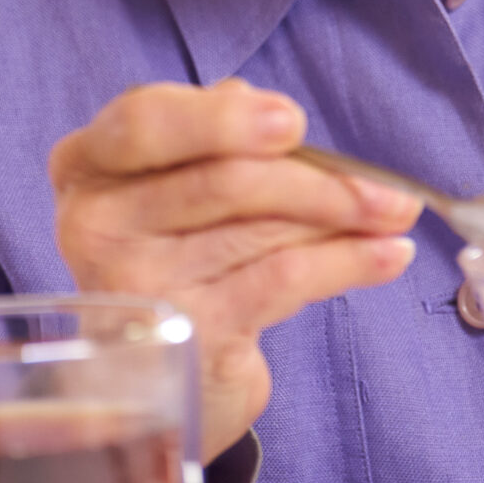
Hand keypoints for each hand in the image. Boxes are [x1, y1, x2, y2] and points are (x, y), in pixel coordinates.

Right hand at [50, 79, 419, 461]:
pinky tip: (386, 255)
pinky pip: (282, 281)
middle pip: (221, 180)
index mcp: (86, 165)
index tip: (293, 122)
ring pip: (261, 230)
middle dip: (316, 179)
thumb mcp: (179, 180)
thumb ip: (217, 135)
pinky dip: (345, 263)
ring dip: (344, 218)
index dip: (221, 119)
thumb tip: (276, 115)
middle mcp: (95, 224)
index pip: (145, 123)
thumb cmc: (177, 248)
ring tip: (396, 212)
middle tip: (386, 186)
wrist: (157, 367)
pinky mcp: (186, 334)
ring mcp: (138, 286)